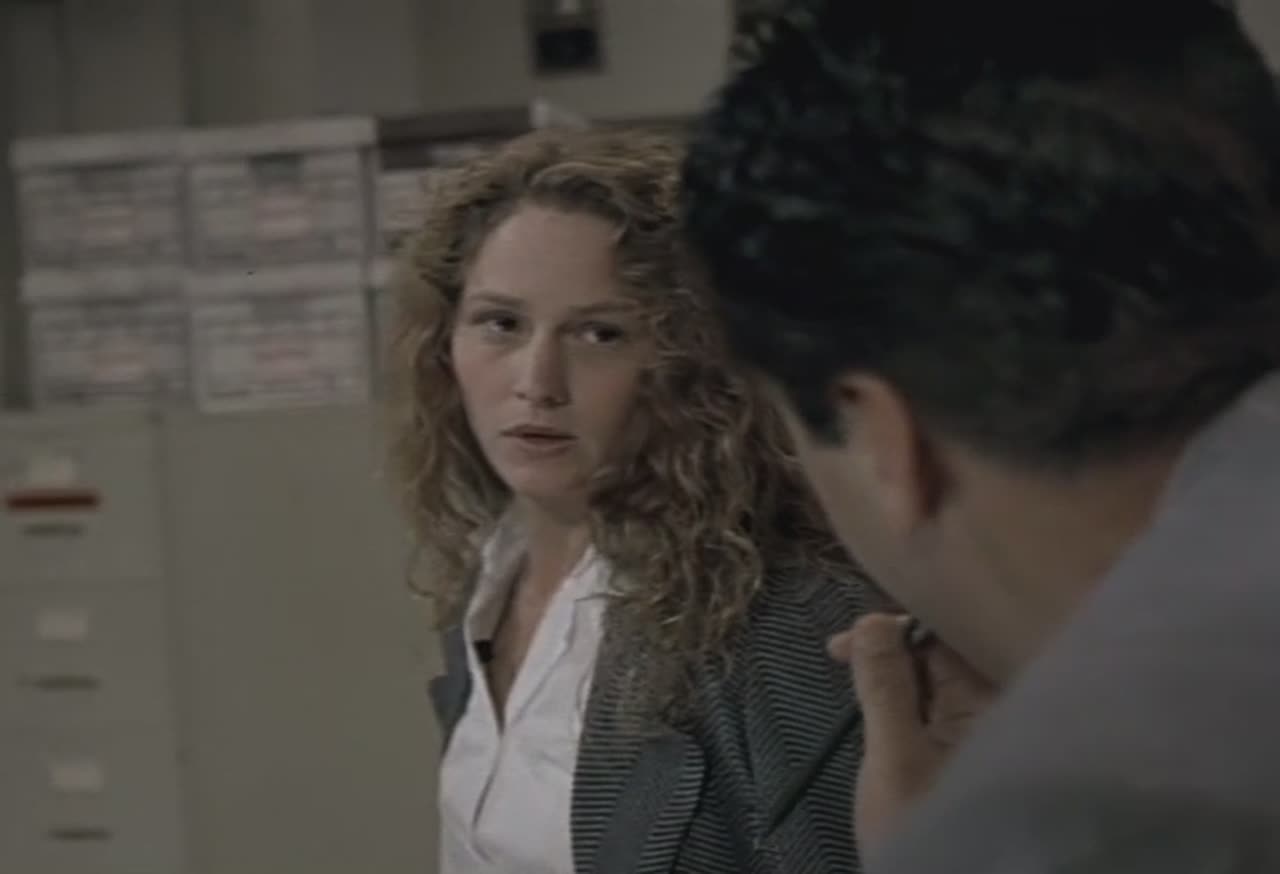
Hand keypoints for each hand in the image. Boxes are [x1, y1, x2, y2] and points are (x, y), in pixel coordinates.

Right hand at [829, 613, 995, 853]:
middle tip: (838, 654)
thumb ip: (884, 686)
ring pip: (934, 678)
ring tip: (849, 674)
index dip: (898, 626)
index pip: (950, 638)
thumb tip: (872, 621)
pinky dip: (903, 699)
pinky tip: (874, 704)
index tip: (847, 639)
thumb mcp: (894, 757)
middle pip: (943, 652)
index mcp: (993, 705)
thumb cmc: (920, 826)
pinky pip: (934, 706)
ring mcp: (980, 731)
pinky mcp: (963, 749)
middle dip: (891, 647)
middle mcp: (996, 709)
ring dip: (892, 672)